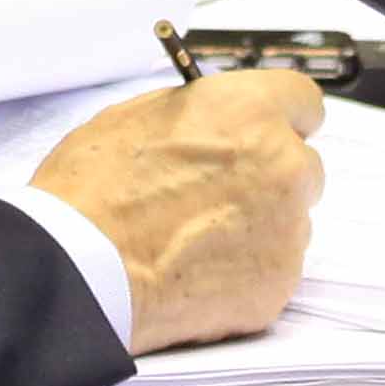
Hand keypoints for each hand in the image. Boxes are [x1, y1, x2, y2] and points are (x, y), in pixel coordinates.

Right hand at [29, 70, 325, 350]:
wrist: (81, 266)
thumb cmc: (94, 189)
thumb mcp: (139, 116)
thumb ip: (201, 115)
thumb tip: (219, 123)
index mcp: (249, 111)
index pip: (304, 102)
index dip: (281, 120)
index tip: (267, 134)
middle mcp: (282, 164)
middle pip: (302, 166)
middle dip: (270, 178)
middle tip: (219, 196)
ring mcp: (287, 229)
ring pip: (290, 222)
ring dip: (258, 226)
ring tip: (196, 240)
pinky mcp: (279, 283)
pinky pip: (274, 270)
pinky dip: (246, 272)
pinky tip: (197, 272)